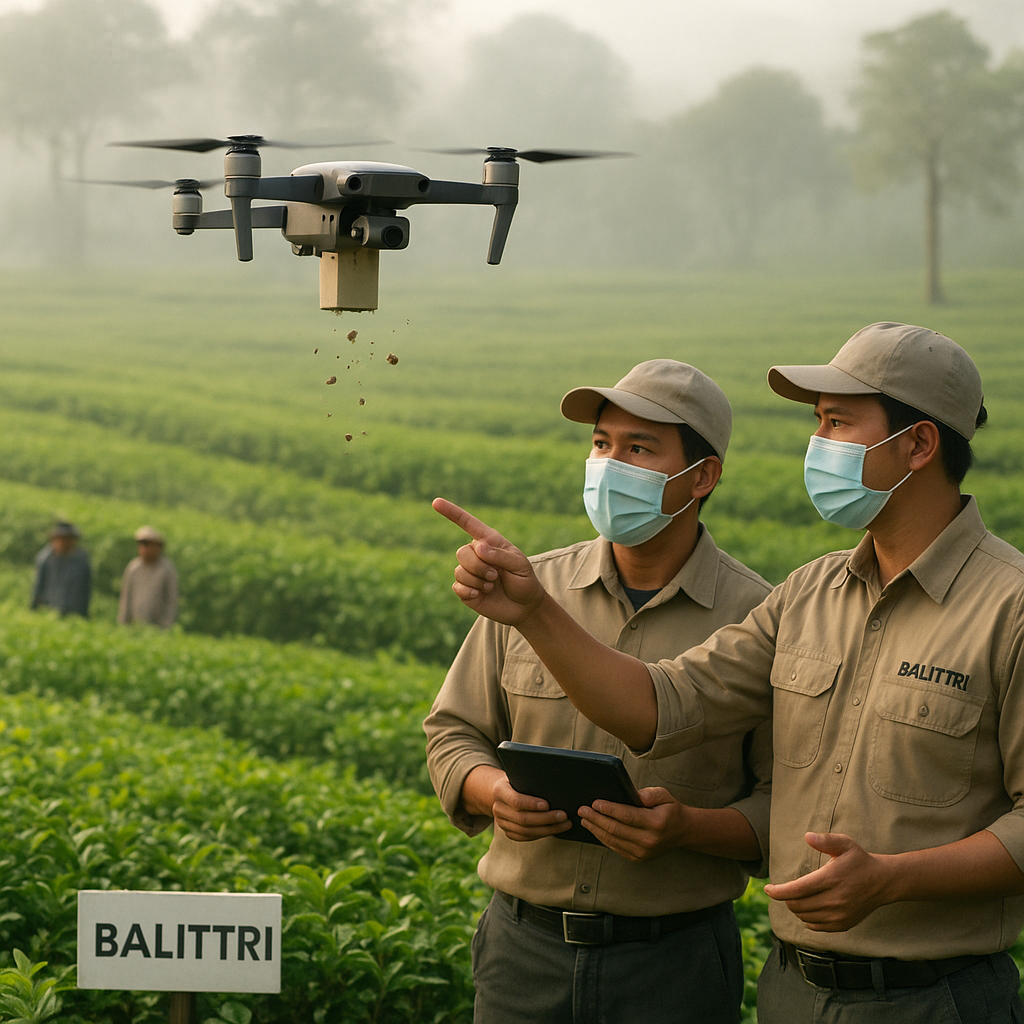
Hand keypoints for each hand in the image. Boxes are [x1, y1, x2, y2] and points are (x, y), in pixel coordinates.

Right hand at [432, 498, 546, 625]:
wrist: (524, 606)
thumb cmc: (524, 580)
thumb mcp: (519, 564)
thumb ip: (499, 555)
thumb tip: (477, 547)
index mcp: (488, 541)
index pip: (467, 523)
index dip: (451, 512)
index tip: (436, 502)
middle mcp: (476, 554)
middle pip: (462, 553)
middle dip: (479, 566)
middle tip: (495, 575)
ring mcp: (469, 572)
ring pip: (459, 570)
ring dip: (477, 580)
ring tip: (491, 585)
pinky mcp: (465, 589)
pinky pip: (457, 587)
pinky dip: (470, 592)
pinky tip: (481, 595)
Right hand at [491, 774, 571, 841]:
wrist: (502, 791)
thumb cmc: (517, 780)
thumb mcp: (519, 775)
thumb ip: (530, 780)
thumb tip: (553, 783)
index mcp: (499, 791)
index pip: (516, 801)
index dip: (531, 804)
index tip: (548, 805)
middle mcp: (498, 808)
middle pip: (523, 819)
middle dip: (546, 819)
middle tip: (563, 816)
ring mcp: (501, 822)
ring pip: (525, 831)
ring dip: (548, 829)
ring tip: (564, 824)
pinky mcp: (507, 832)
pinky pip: (525, 837)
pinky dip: (541, 834)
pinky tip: (554, 830)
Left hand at [578, 788, 686, 861]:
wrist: (682, 831)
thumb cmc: (670, 810)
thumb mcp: (664, 795)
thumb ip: (650, 794)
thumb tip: (635, 795)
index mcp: (655, 823)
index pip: (627, 816)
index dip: (609, 809)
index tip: (595, 803)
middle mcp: (649, 840)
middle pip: (616, 829)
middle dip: (596, 819)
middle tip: (583, 810)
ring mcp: (643, 852)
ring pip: (613, 840)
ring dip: (596, 829)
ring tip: (584, 819)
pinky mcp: (638, 857)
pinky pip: (616, 848)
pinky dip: (603, 839)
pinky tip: (595, 829)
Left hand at [764, 832, 892, 931]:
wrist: (883, 882)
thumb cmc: (859, 860)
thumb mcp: (845, 844)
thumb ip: (825, 840)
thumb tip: (807, 836)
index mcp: (831, 879)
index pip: (797, 890)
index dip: (778, 891)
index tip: (767, 889)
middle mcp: (834, 900)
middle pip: (797, 905)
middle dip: (786, 898)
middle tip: (784, 890)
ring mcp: (839, 915)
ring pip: (805, 917)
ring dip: (796, 908)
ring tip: (797, 896)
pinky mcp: (843, 925)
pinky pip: (816, 926)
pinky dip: (807, 918)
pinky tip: (809, 907)